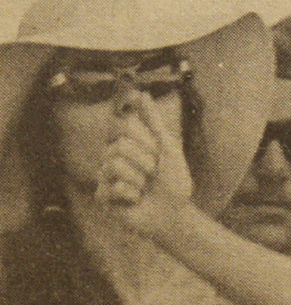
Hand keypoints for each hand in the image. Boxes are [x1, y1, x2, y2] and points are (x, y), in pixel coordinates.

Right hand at [95, 91, 194, 235]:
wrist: (174, 212)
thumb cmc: (173, 181)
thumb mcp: (168, 147)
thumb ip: (153, 121)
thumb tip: (141, 91)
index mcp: (127, 143)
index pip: (125, 126)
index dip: (147, 142)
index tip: (158, 154)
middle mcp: (112, 157)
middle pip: (120, 146)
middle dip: (145, 162)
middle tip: (152, 175)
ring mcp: (105, 176)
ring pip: (114, 165)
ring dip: (139, 179)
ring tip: (144, 188)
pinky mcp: (102, 196)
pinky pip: (113, 187)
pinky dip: (132, 195)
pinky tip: (135, 201)